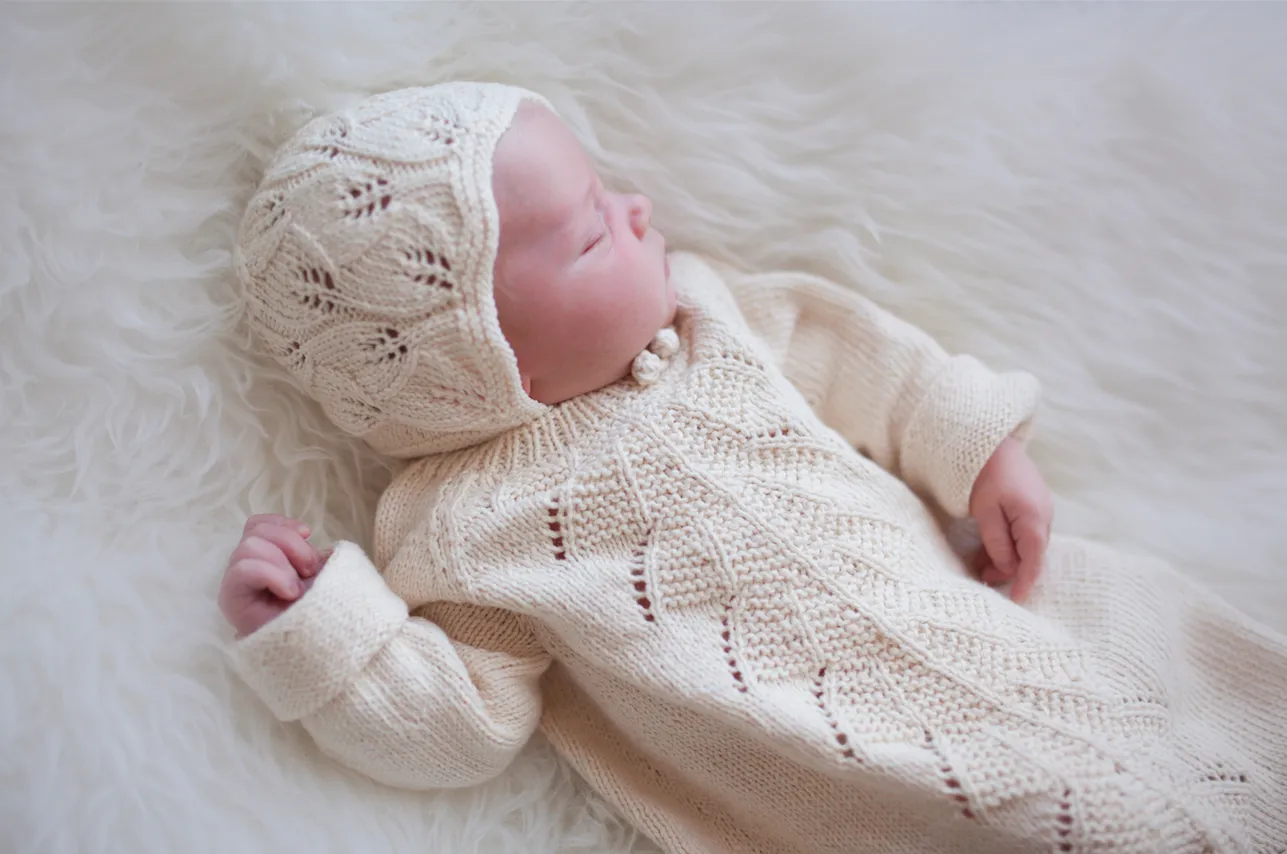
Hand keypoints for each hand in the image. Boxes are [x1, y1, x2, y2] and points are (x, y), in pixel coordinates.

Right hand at [219, 514, 327, 636]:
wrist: (318, 645)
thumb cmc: (318, 609)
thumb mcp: (319, 574)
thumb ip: (309, 554)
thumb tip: (309, 536)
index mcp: (264, 559)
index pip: (257, 525)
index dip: (281, 523)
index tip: (308, 534)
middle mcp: (245, 569)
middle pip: (256, 532)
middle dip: (290, 543)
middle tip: (309, 570)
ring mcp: (235, 584)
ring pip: (248, 547)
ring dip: (282, 563)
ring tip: (297, 588)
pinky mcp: (231, 600)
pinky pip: (243, 569)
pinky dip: (272, 574)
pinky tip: (290, 592)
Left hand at [968, 437, 1052, 602]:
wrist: (988, 441)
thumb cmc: (983, 474)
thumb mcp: (984, 512)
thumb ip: (997, 542)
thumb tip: (1007, 567)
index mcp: (1034, 518)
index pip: (1033, 561)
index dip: (1024, 583)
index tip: (1015, 601)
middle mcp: (1044, 515)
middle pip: (1032, 554)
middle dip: (1010, 570)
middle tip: (983, 578)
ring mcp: (1041, 508)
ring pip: (1027, 544)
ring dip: (1007, 557)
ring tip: (980, 565)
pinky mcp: (1032, 503)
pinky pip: (1024, 531)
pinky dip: (1008, 543)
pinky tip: (988, 548)